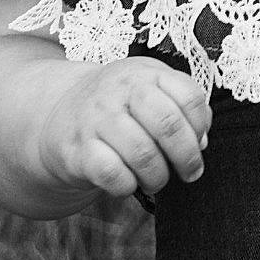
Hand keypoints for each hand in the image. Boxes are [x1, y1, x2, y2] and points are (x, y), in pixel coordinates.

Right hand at [37, 57, 211, 202]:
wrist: (58, 116)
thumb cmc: (119, 108)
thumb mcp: (149, 91)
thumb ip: (181, 109)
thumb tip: (202, 141)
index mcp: (144, 73)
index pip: (189, 95)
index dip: (199, 126)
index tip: (198, 142)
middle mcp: (118, 90)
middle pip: (168, 124)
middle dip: (187, 157)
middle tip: (190, 173)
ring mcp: (95, 118)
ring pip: (143, 153)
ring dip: (158, 176)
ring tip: (156, 179)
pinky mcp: (77, 149)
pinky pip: (113, 173)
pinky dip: (128, 186)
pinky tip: (128, 182)